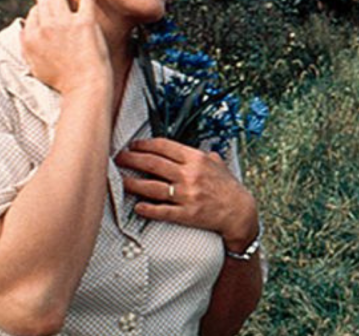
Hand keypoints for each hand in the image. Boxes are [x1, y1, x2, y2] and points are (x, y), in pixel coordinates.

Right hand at [21, 0, 110, 94]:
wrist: (84, 85)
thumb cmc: (63, 80)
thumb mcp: (35, 65)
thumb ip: (27, 47)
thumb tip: (25, 35)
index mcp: (31, 37)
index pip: (32, 14)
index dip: (38, 11)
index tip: (43, 9)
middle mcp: (45, 27)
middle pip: (42, 2)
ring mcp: (65, 22)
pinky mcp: (85, 21)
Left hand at [115, 138, 258, 245]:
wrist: (240, 212)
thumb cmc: (228, 188)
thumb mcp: (217, 164)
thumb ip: (202, 156)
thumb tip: (190, 150)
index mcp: (196, 159)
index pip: (164, 147)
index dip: (145, 144)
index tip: (133, 145)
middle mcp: (190, 175)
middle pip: (153, 164)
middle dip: (132, 159)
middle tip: (119, 158)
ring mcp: (187, 195)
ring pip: (152, 187)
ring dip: (133, 183)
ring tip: (122, 181)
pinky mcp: (186, 214)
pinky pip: (161, 211)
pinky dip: (147, 208)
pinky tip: (137, 206)